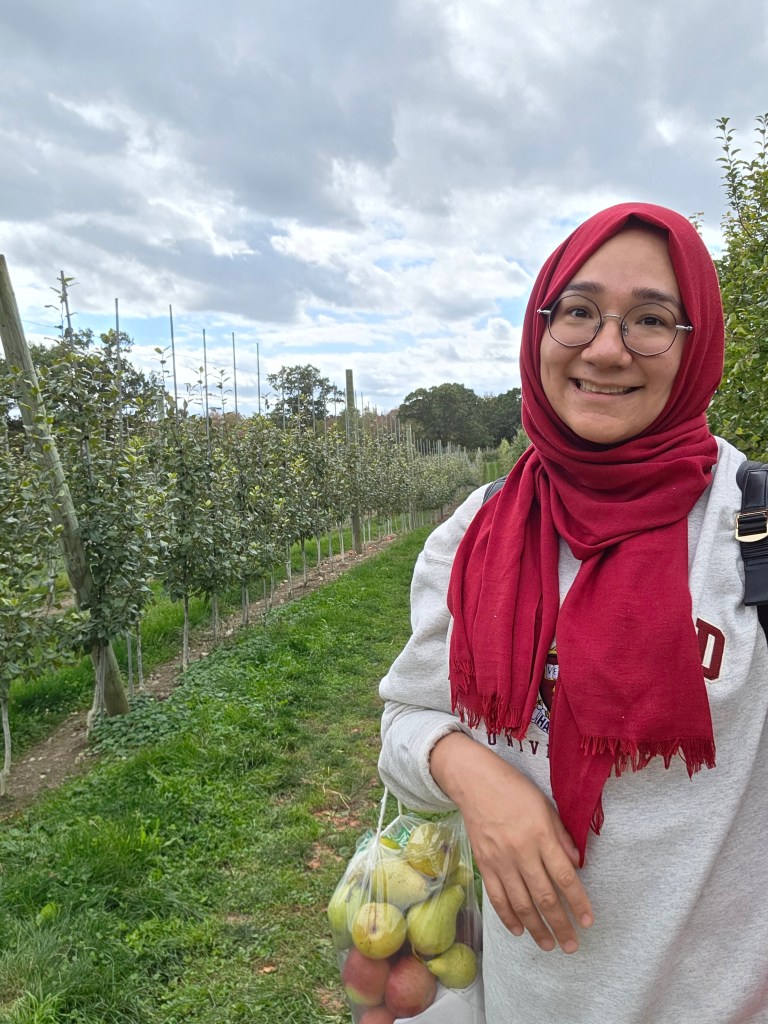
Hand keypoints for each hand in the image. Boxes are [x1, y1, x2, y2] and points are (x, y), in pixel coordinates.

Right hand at [430, 731, 593, 952]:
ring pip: (521, 903)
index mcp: (541, 834)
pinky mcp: (483, 864)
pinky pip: (497, 897)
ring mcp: (500, 860)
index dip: (578, 902)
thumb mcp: (546, 805)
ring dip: (537, 928)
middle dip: (560, 925)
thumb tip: (575, 864)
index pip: (565, 876)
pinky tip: (520, 930)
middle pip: (545, 896)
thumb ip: (561, 836)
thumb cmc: (514, 789)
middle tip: (572, 945)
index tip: (588, 921)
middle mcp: (522, 851)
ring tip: (550, 945)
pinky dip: (508, 917)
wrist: (474, 782)